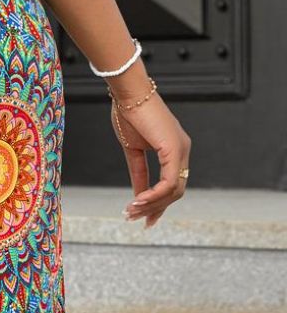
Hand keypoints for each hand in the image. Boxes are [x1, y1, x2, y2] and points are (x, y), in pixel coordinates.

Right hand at [109, 87, 190, 228]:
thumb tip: (138, 195)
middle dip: (154, 208)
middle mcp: (183, 151)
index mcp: (175, 150)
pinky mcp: (174, 149)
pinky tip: (138, 200)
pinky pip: (169, 181)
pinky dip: (154, 194)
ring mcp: (181, 150)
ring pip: (173, 190)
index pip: (172, 184)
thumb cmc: (128, 114)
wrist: (128, 93)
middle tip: (132, 217)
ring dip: (151, 204)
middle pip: (175, 191)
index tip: (143, 219)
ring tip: (131, 210)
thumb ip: (138, 173)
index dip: (158, 204)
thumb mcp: (132, 151)